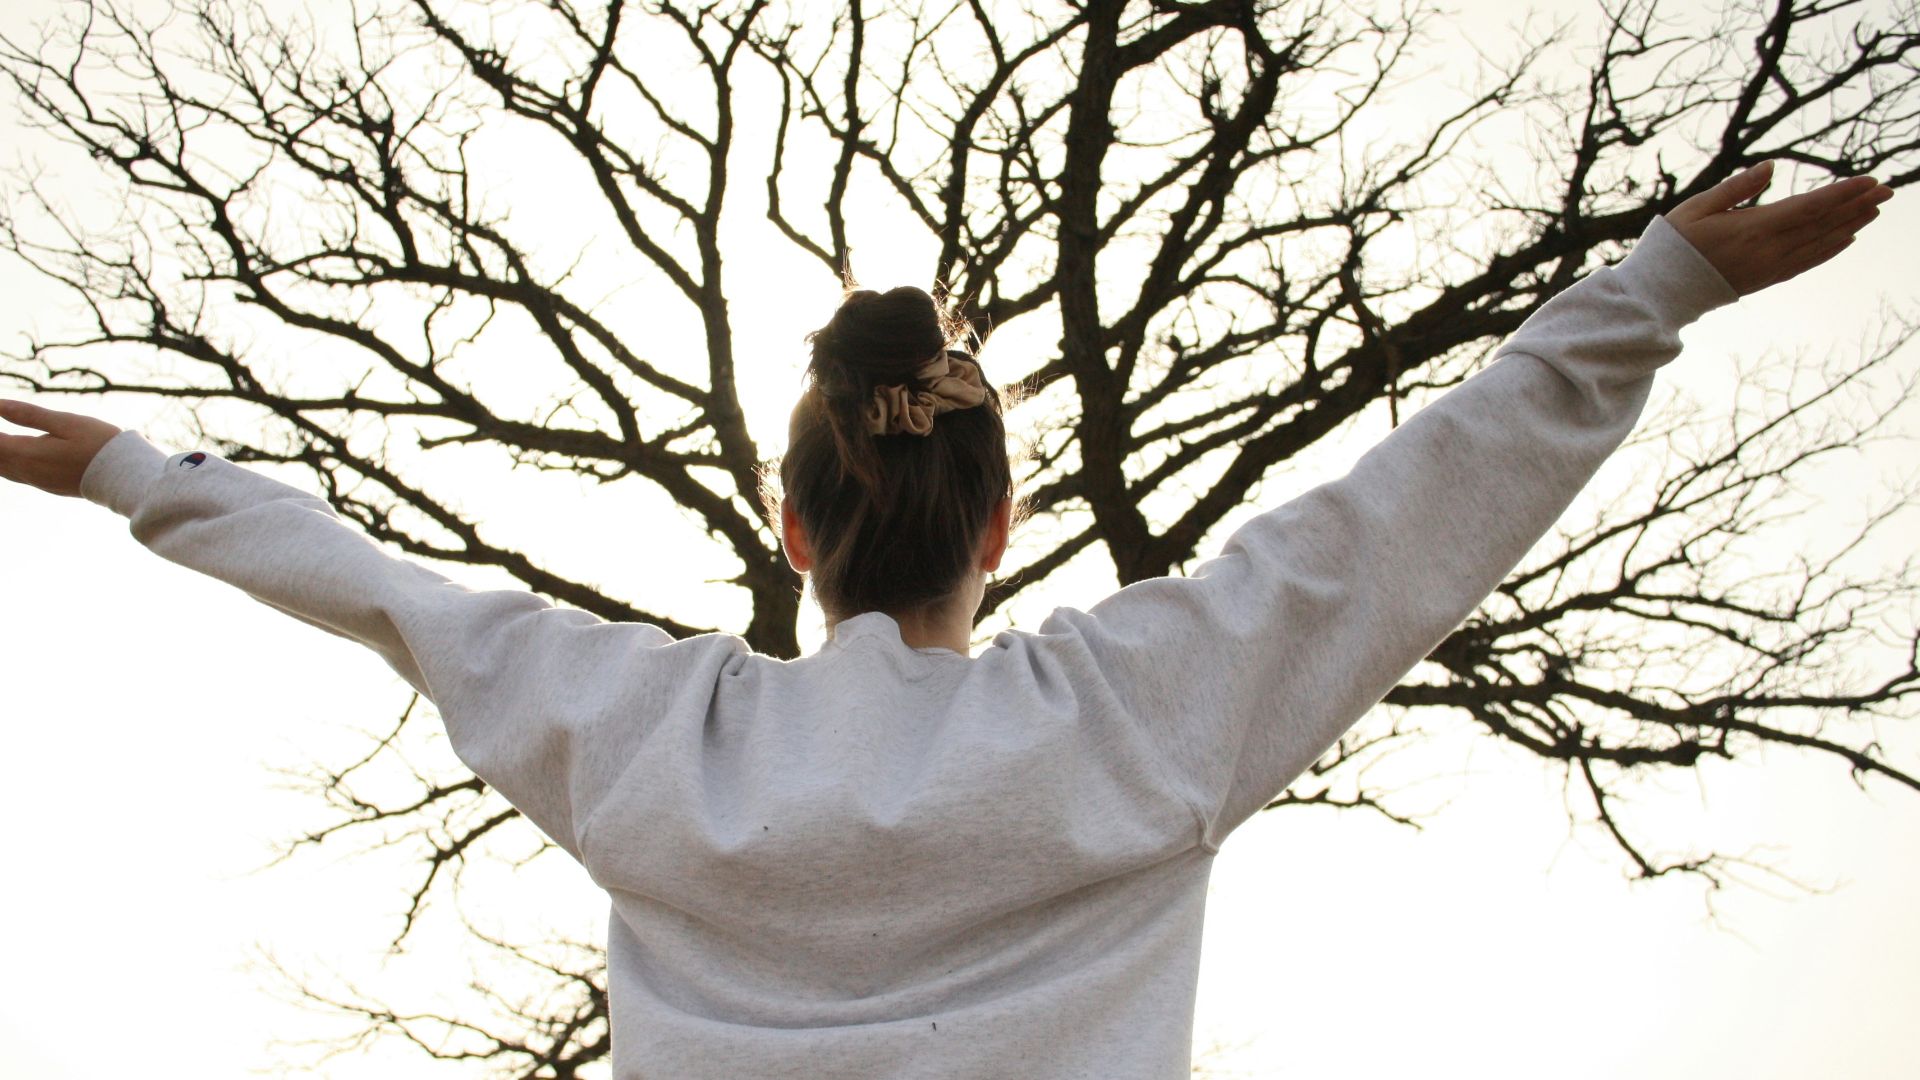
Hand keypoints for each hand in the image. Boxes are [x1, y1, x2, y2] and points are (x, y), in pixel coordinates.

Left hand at [0, 399, 123, 497]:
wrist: (124, 477)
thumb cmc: (99, 444)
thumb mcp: (65, 423)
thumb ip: (29, 415)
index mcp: (26, 453)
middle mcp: (26, 471)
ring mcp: (37, 480)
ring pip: (1, 469)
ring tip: (2, 442)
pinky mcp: (47, 485)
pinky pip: (14, 474)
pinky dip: (4, 463)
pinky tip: (7, 456)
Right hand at [1666, 161, 1893, 295]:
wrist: (1661, 293)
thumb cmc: (1673, 245)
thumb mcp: (1697, 207)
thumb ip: (1737, 187)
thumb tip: (1771, 167)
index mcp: (1753, 228)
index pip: (1810, 207)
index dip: (1843, 193)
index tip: (1871, 181)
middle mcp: (1769, 250)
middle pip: (1824, 224)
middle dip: (1857, 206)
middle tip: (1887, 190)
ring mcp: (1770, 267)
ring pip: (1821, 243)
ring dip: (1850, 225)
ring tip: (1874, 209)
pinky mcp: (1767, 278)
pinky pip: (1808, 262)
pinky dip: (1831, 248)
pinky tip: (1846, 238)